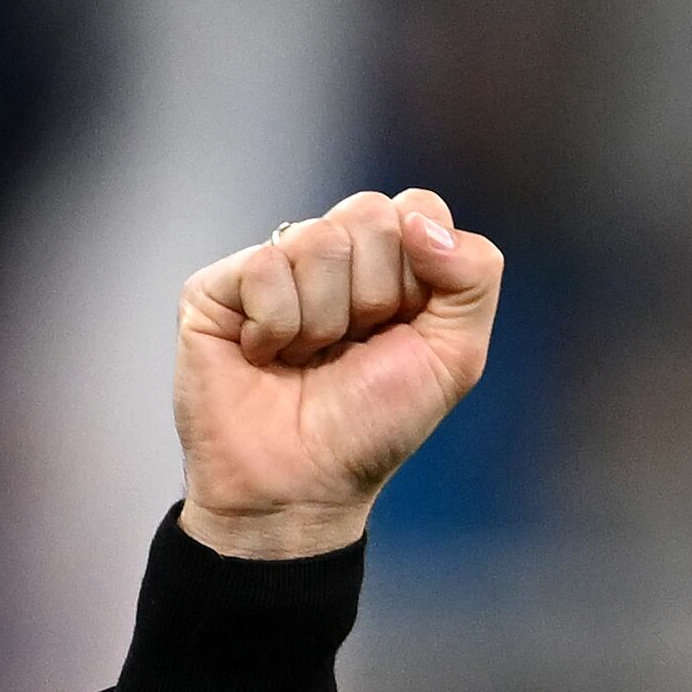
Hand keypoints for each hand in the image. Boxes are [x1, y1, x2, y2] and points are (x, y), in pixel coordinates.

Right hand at [173, 188, 502, 559]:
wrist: (304, 484)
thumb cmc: (374, 425)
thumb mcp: (455, 356)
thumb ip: (473, 277)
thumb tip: (422, 220)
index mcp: (391, 264)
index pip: (419, 207)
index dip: (421, 271)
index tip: (404, 327)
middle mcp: (332, 255)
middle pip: (371, 215)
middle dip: (375, 297)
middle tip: (353, 348)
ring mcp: (273, 265)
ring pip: (319, 240)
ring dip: (326, 321)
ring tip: (308, 359)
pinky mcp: (218, 285)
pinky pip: (266, 268)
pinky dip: (277, 327)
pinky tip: (266, 357)